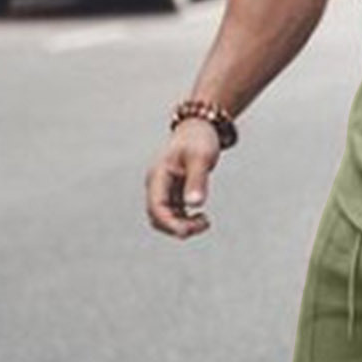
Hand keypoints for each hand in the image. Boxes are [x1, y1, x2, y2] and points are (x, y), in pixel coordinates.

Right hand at [145, 120, 220, 238]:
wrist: (199, 128)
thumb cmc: (199, 140)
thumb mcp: (201, 158)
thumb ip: (197, 180)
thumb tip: (194, 204)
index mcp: (158, 176)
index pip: (156, 207)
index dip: (169, 223)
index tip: (187, 232)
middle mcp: (156, 185)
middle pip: (157, 218)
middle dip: (178, 227)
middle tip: (204, 221)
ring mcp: (163, 190)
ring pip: (165, 219)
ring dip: (183, 226)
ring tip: (205, 220)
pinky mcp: (172, 193)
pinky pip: (174, 215)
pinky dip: (186, 221)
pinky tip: (202, 217)